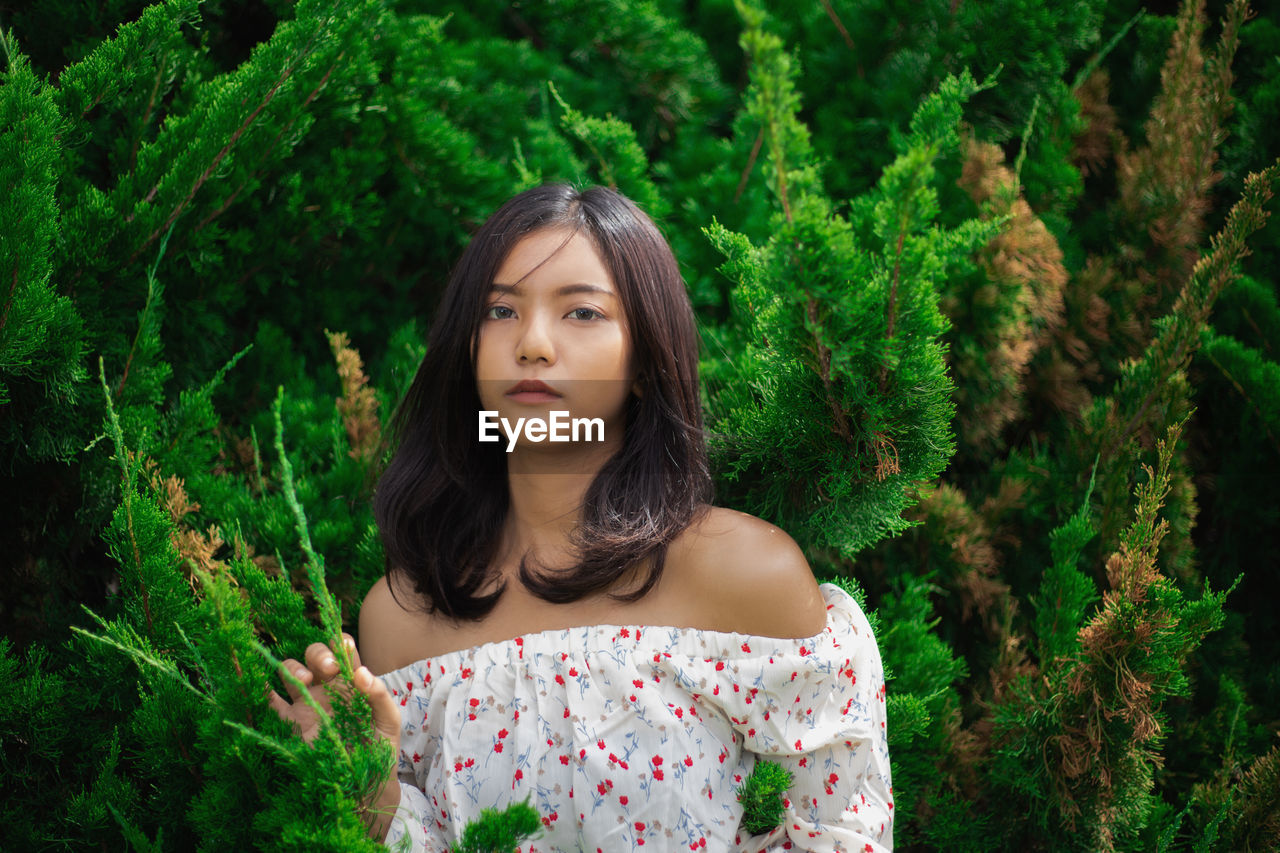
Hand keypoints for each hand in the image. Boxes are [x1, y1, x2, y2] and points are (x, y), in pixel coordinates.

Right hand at [267, 632, 401, 755]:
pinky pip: (271, 705)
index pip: (342, 650)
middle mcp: (327, 688)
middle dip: (318, 654)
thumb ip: (379, 695)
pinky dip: (262, 692)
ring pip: (291, 672)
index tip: (343, 650)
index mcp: (351, 682)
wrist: (364, 783)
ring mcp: (307, 704)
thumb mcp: (388, 721)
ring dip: (293, 668)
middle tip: (328, 669)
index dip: (339, 643)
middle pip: (313, 655)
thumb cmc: (380, 748)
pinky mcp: (291, 724)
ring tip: (305, 681)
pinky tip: (261, 685)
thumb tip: (361, 672)